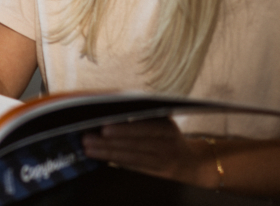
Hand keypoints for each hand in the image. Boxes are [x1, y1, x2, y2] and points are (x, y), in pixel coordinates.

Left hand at [81, 118, 218, 188]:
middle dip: (108, 142)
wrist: (192, 162)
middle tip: (87, 138)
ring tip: (88, 148)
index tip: (103, 127)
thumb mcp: (163, 121)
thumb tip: (112, 104)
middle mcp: (167, 145)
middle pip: (134, 144)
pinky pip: (134, 168)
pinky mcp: (158, 175)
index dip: (124, 129)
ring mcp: (163, 161)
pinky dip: (116, 162)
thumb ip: (144, 114)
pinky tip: (101, 157)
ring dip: (107, 153)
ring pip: (132, 158)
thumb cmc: (168, 136)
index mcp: (167, 127)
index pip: (144, 128)